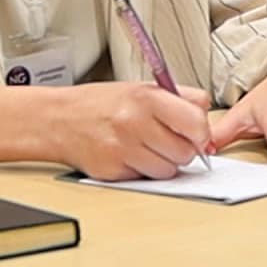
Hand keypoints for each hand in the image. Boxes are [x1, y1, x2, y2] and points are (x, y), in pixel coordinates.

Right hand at [47, 81, 213, 180]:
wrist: (59, 120)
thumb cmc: (102, 103)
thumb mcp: (143, 88)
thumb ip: (181, 98)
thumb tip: (207, 118)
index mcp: (147, 98)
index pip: (195, 122)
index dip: (202, 132)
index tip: (199, 135)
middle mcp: (134, 123)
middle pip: (185, 152)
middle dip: (183, 150)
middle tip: (169, 140)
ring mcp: (122, 150)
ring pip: (168, 171)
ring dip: (165, 163)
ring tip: (149, 147)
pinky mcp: (112, 172)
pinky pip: (145, 179)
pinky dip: (144, 171)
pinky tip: (131, 156)